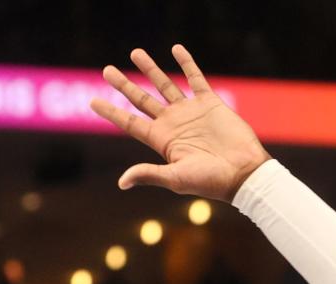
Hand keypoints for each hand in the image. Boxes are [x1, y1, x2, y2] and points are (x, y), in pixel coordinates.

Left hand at [90, 44, 270, 201]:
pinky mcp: (210, 103)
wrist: (243, 173)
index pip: (130, 123)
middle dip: (124, 85)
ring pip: (165, 85)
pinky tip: (176, 49)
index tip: (92, 101)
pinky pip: (195, 78)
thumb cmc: (211, 181)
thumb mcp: (176, 178)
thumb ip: (149, 174)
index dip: (111, 112)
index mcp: (162, 141)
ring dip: (150, 69)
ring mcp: (190, 112)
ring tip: (135, 52)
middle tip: (107, 71)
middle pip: (142, 100)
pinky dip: (186, 63)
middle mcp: (173, 124)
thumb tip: (122, 182)